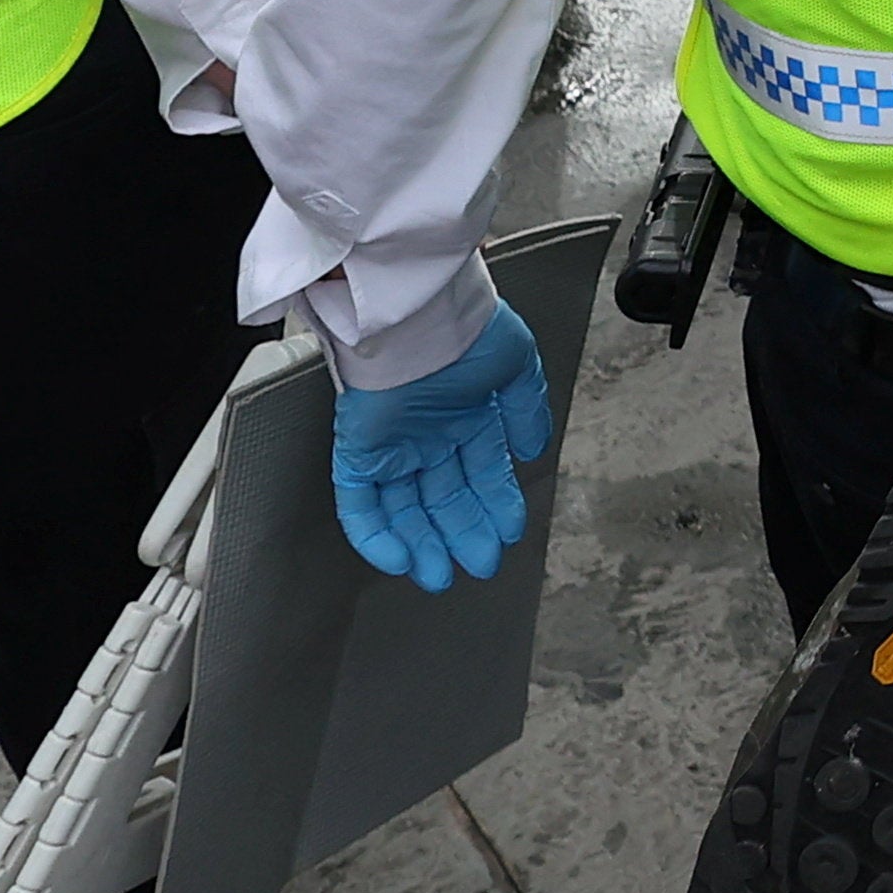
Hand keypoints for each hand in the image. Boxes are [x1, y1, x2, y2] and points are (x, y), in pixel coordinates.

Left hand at [329, 298, 554, 590]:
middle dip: (463, 534)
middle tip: (481, 563)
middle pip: (443, 498)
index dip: (495, 505)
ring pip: (403, 509)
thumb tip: (533, 449)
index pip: (480, 473)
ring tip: (441, 576)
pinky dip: (376, 536)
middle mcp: (428, 435)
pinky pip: (360, 504)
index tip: (510, 531)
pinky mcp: (359, 452)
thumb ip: (525, 411)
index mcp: (464, 414)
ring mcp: (392, 446)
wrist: (420, 316)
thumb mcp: (515, 367)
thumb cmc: (468, 329)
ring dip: (422, 544)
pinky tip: (402, 559)